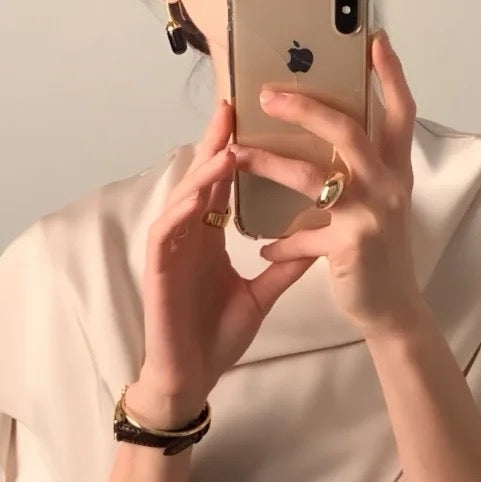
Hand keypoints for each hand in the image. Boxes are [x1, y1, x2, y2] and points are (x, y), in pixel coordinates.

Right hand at [135, 99, 315, 427]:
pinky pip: (167, 232)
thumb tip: (323, 237)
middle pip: (202, 179)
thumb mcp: (261, 294)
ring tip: (225, 145)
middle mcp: (189, 236)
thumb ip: (286, 265)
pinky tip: (199, 194)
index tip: (260, 119)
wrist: (193, 377)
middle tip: (234, 104)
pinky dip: (182, 210)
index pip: (225, 185)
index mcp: (210, 238)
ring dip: (203, 171)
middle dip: (216, 142)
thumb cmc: (217, 338)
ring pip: (184, 198)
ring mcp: (171, 251)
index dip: (239, 151)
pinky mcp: (156, 270)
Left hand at [229, 30, 426, 340]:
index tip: (374, 41)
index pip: (399, 114)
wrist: (394, 311)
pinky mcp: (351, 247)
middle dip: (305, 108)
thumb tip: (328, 137)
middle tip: (267, 95)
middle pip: (348, 130)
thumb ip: (363, 172)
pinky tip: (264, 250)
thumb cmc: (379, 256)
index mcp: (396, 172)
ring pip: (313, 177)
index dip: (390, 76)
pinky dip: (281, 244)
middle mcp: (389, 186)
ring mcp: (371, 215)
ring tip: (239, 157)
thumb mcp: (380, 206)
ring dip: (271, 165)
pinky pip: (304, 237)